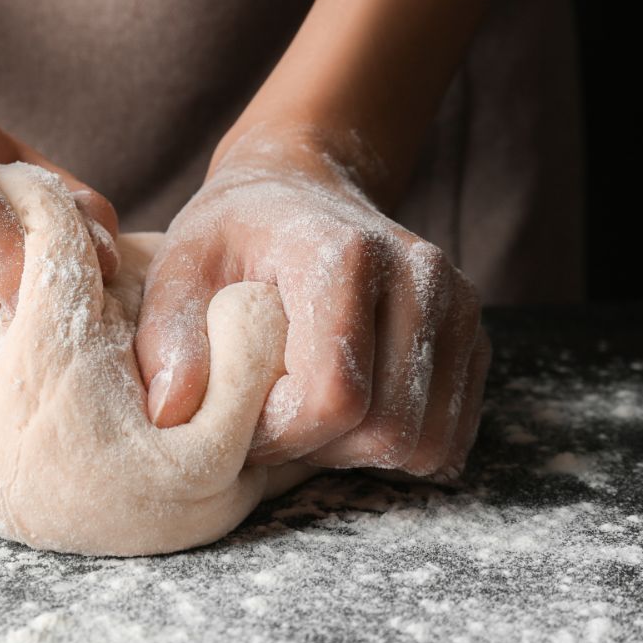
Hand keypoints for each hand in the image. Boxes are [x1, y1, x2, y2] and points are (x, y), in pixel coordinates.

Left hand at [135, 123, 489, 477]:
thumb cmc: (232, 232)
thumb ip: (169, 337)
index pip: (335, 396)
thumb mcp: (179, 267)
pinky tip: (348, 414)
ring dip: (359, 454)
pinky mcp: (473, 334)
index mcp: (346, 256)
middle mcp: (419, 276)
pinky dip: (397, 445)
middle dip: (320, 451)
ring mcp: (457, 305)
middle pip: (388, 428)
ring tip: (307, 416)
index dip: (281, 435)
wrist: (299, 188)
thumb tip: (171, 413)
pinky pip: (451, 434)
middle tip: (272, 423)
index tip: (241, 421)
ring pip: (426, 442)